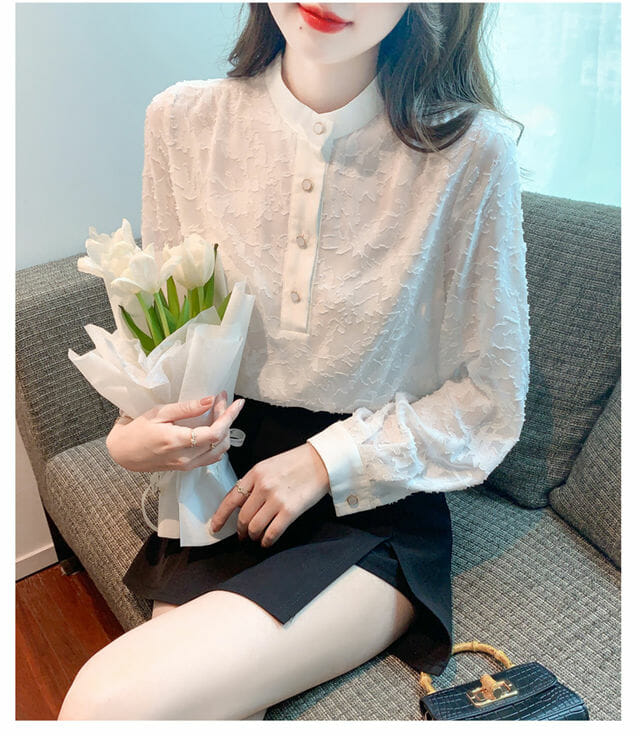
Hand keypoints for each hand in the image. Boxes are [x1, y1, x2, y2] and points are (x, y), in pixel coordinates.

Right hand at [105, 392, 244, 472]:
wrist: (123, 453)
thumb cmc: (136, 430)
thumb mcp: (158, 413)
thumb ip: (186, 409)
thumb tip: (210, 401)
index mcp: (177, 442)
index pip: (215, 433)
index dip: (229, 416)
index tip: (236, 402)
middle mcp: (186, 458)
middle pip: (221, 441)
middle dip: (227, 419)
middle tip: (221, 401)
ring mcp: (187, 465)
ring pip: (219, 450)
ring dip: (225, 431)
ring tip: (219, 412)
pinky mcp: (187, 467)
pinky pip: (211, 457)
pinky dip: (218, 442)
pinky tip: (214, 427)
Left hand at [209, 442, 330, 547]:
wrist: (322, 461)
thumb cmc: (297, 462)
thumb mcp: (269, 465)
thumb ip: (255, 482)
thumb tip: (242, 503)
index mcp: (255, 473)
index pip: (230, 499)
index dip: (220, 516)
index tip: (215, 526)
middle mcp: (263, 486)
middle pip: (242, 517)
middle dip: (240, 530)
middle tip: (242, 535)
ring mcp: (276, 499)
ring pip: (254, 527)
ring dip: (253, 536)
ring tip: (256, 537)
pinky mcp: (290, 510)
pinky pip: (272, 532)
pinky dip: (266, 540)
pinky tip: (266, 541)